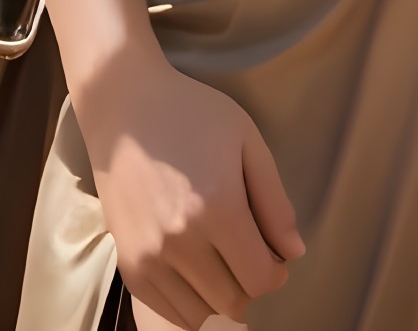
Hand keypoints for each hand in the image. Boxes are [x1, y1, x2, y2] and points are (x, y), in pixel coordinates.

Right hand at [77, 55, 305, 325]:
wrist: (124, 106)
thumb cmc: (192, 115)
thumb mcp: (247, 142)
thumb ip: (275, 203)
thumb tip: (294, 254)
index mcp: (218, 208)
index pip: (260, 279)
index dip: (276, 273)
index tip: (273, 254)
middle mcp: (180, 240)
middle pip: (233, 302)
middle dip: (249, 284)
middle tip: (246, 254)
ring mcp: (148, 255)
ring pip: (201, 313)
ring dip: (218, 295)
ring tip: (217, 261)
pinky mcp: (126, 263)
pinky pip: (167, 310)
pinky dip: (187, 302)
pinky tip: (193, 271)